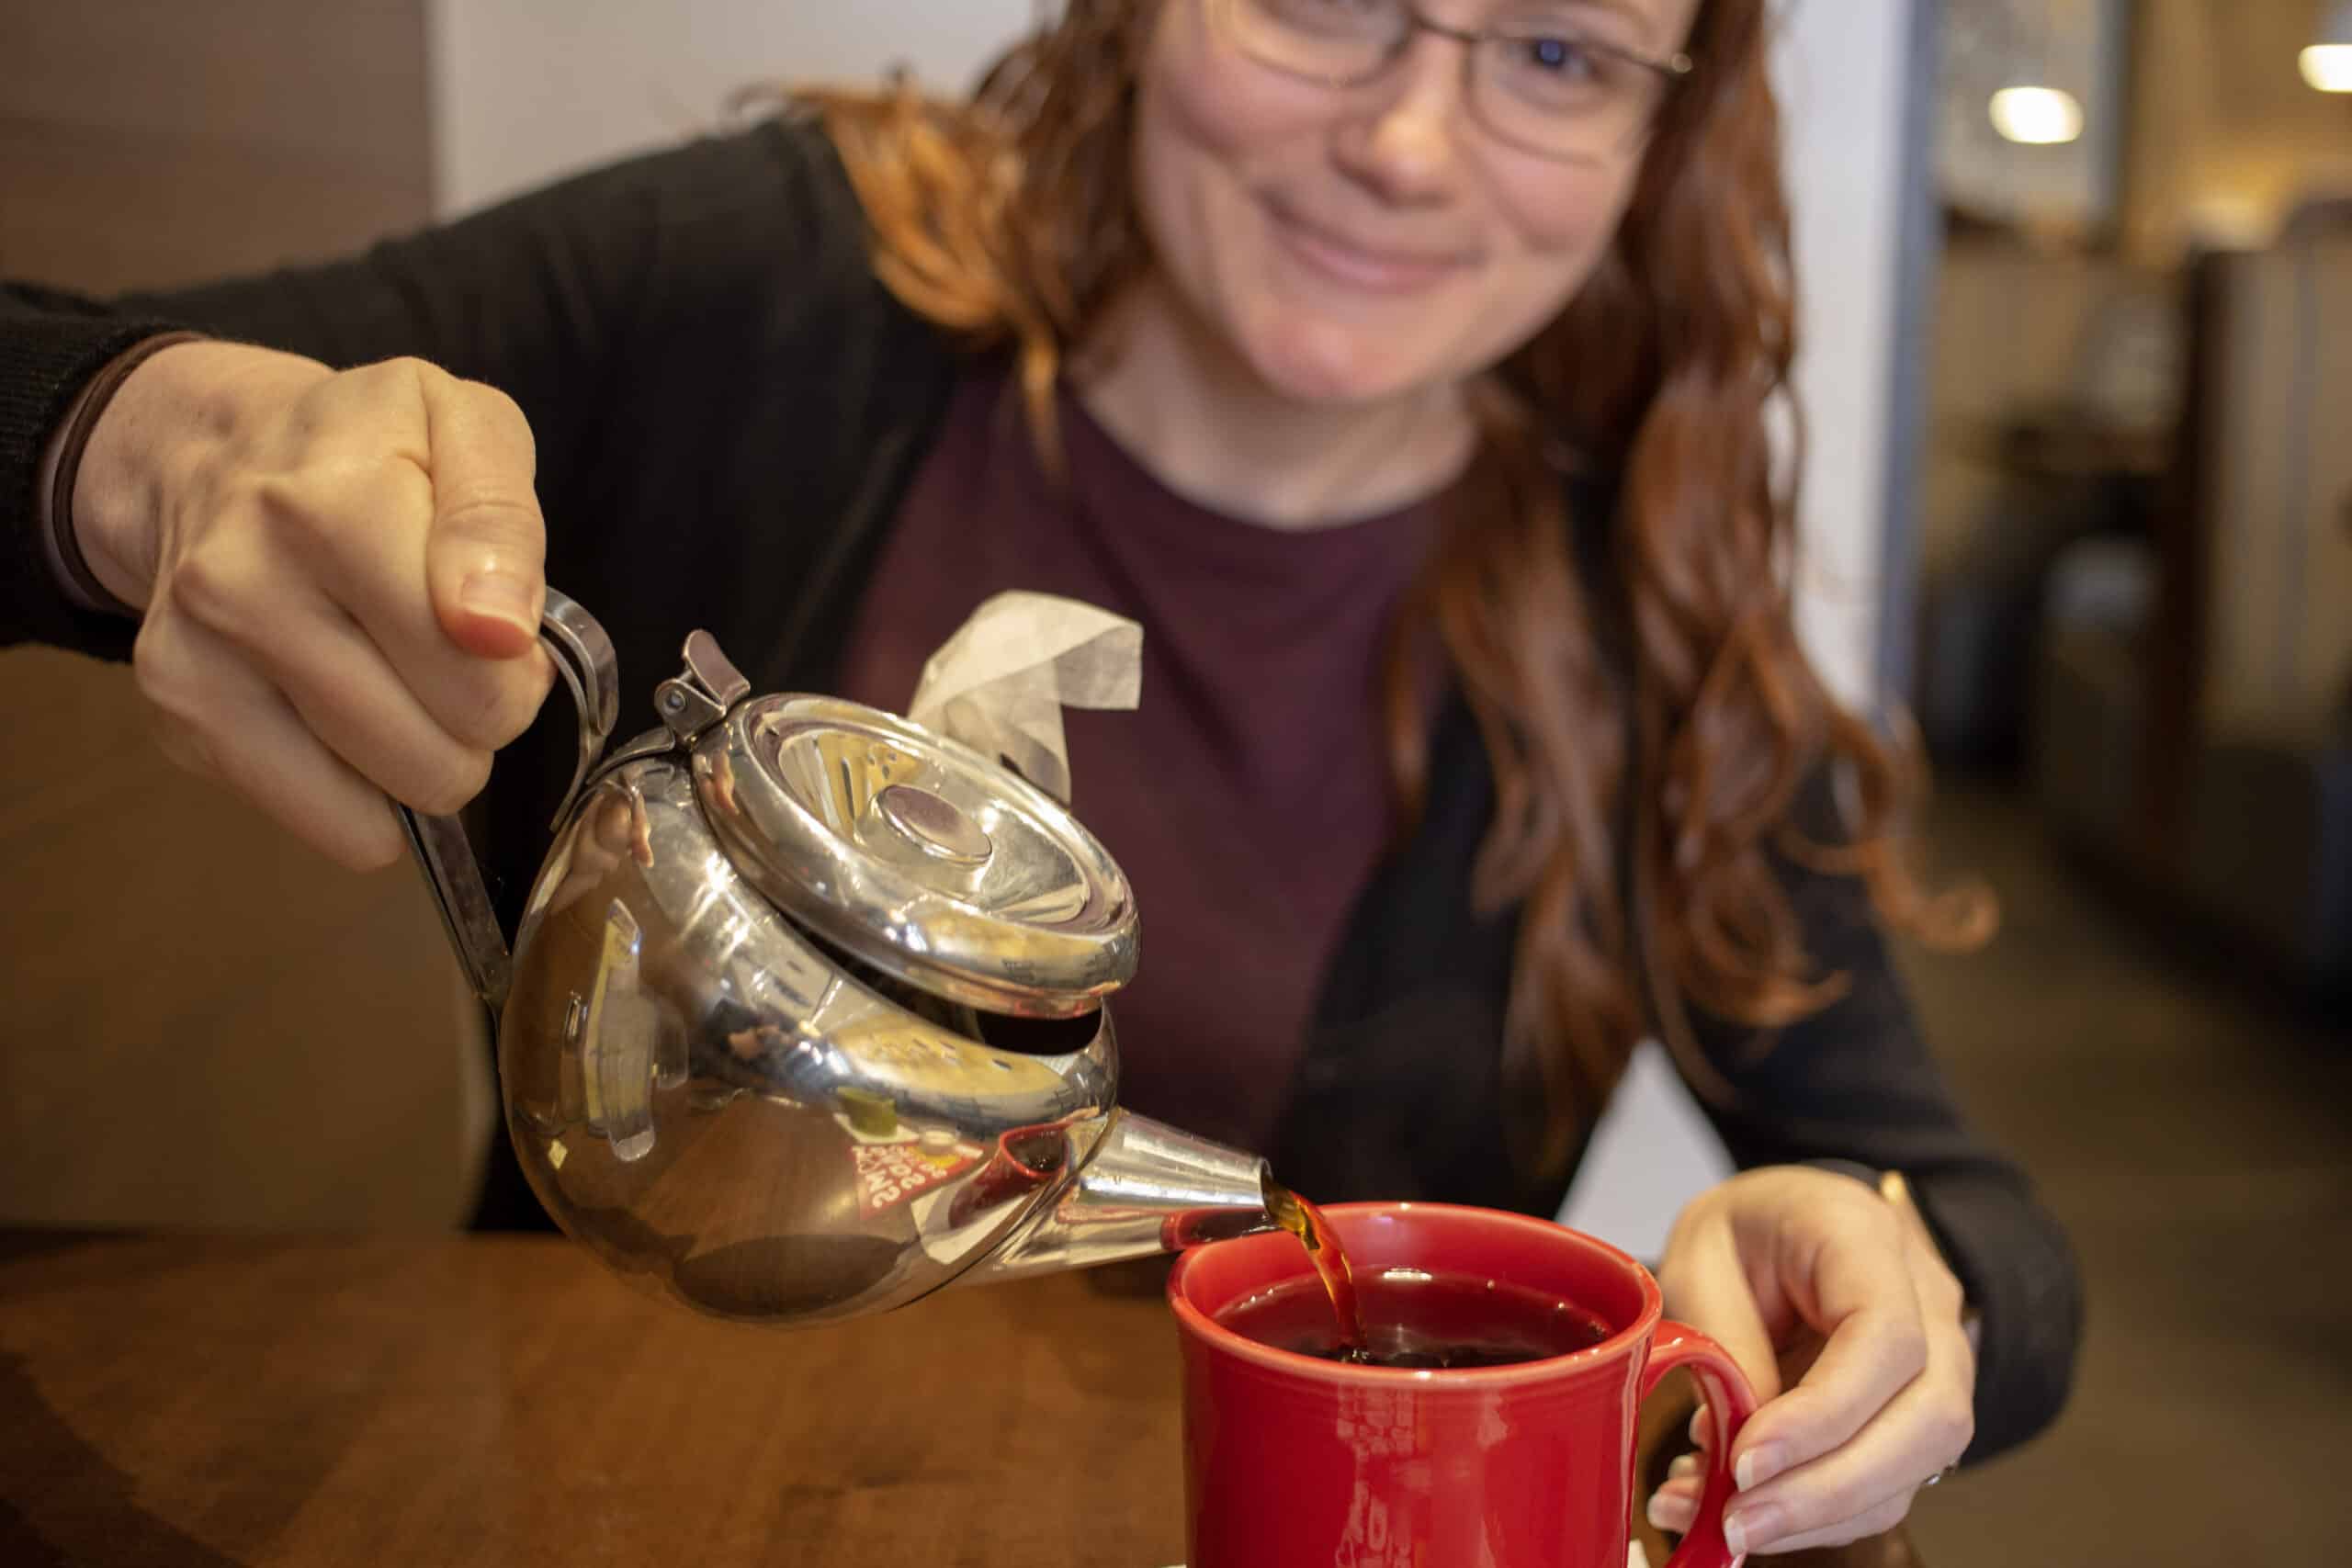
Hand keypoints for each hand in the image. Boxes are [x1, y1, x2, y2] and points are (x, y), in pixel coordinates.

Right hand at [74, 343, 555, 868]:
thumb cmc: (370, 447)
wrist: (216, 455)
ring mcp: (202, 656)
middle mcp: (245, 583)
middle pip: (438, 751)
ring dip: (424, 762)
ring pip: (386, 802)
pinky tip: (351, 720)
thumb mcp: (468, 428)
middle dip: (477, 723)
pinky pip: (328, 825)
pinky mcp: (181, 718)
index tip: (497, 633)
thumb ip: (499, 520)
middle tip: (450, 660)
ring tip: (401, 681)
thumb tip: (497, 631)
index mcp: (333, 503)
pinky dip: (367, 799)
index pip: (475, 667)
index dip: (518, 672)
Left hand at [1647, 1166, 1974, 1555]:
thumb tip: (1741, 1451)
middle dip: (1830, 1489)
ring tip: (1726, 1526)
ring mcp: (1937, 1362)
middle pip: (1928, 1418)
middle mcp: (1927, 1302)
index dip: (1823, 1414)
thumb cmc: (1739, 1233)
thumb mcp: (1702, 1261)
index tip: (1745, 1460)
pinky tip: (1746, 1514)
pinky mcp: (1914, 1415)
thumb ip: (1728, 1344)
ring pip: (1917, 1464)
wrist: (1778, 1223)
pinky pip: (1888, 1481)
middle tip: (1737, 1521)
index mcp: (1866, 1237)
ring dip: (1821, 1515)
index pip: (1887, 1338)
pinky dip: (1817, 1514)